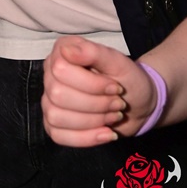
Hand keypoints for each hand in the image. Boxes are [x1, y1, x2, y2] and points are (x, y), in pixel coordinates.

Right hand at [42, 36, 156, 146]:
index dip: (91, 84)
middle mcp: (50, 75)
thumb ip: (94, 52)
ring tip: (113, 116)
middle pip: (58, 95)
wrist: (137, 104)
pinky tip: (105, 133)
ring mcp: (49, 100)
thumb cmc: (127, 79)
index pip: (61, 70)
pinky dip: (86, 138)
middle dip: (95, 104)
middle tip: (117, 103)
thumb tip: (66, 49)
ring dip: (92, 121)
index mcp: (61, 53)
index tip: (115, 87)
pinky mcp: (54, 124)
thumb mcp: (118, 62)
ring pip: (56, 117)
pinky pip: (58, 135)